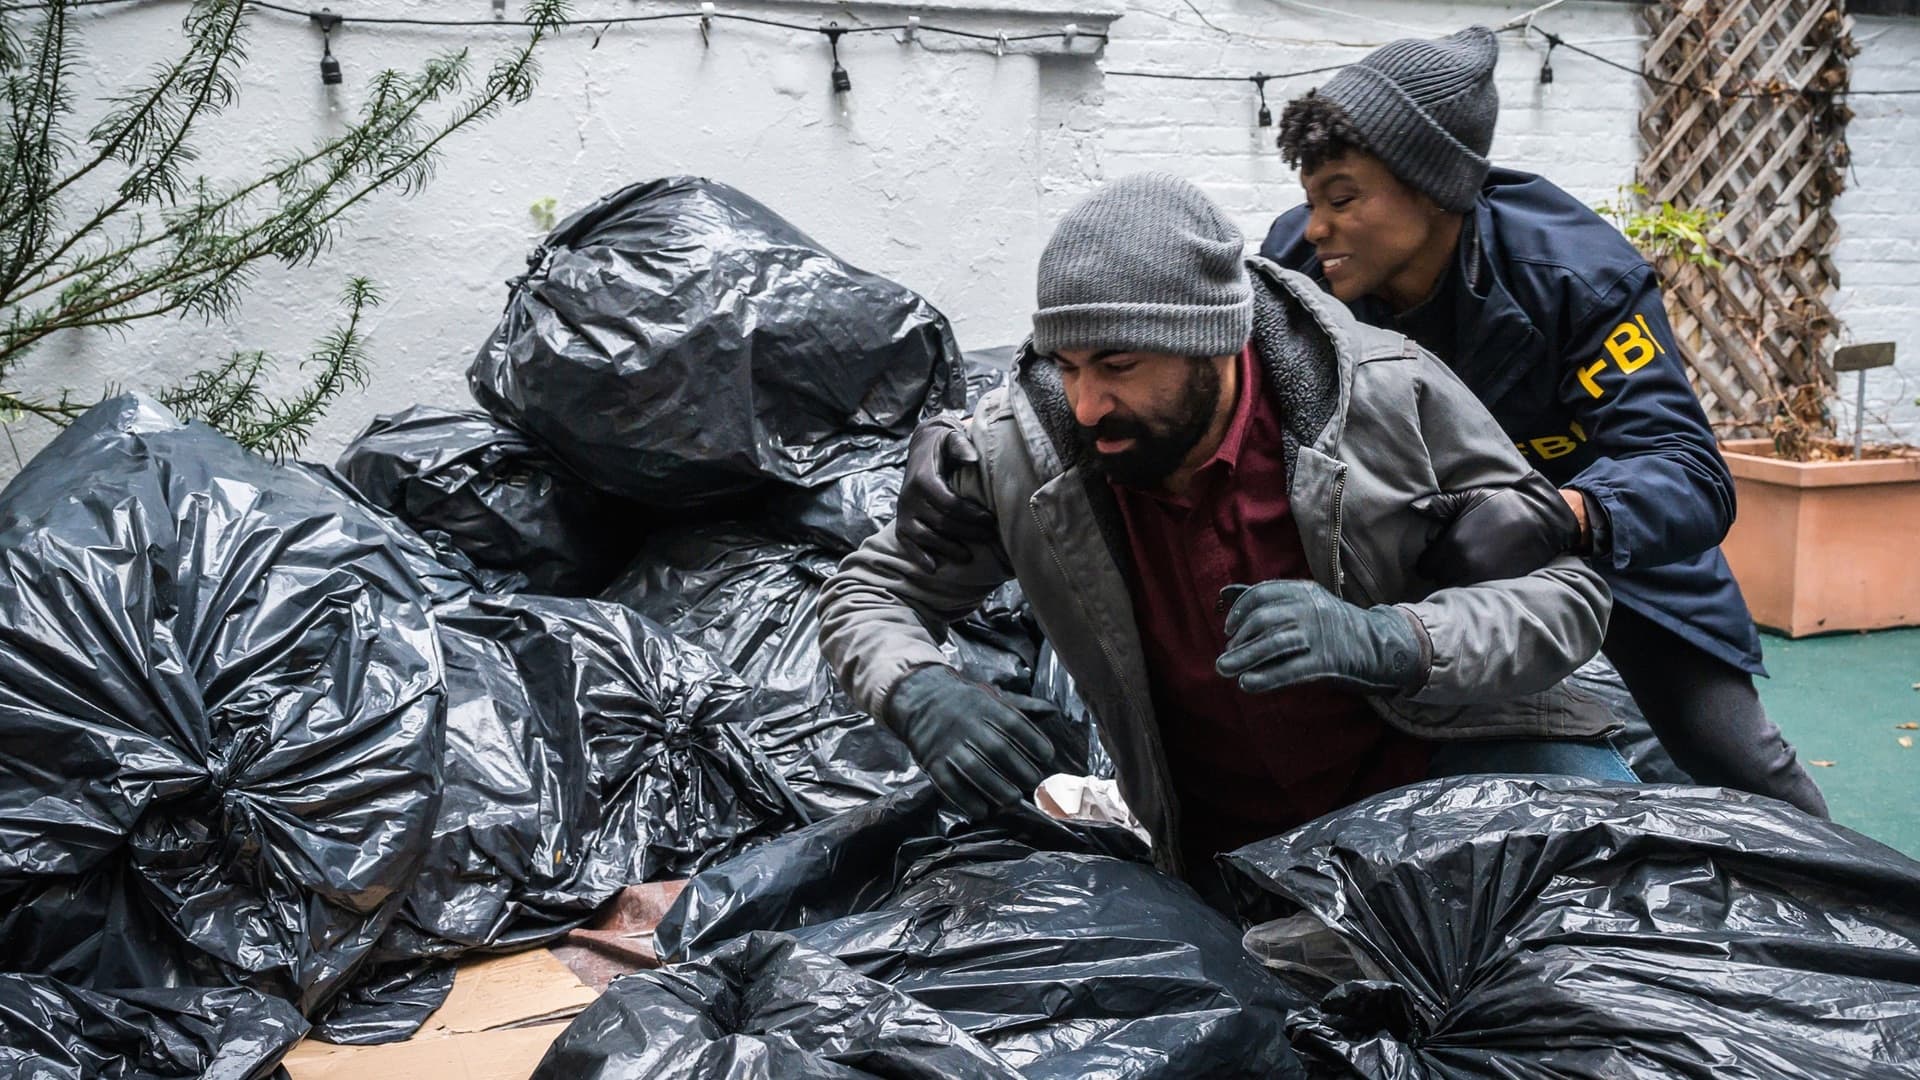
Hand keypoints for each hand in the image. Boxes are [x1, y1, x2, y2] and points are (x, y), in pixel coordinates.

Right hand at [885, 665, 1057, 819]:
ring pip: (974, 768)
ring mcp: (949, 744)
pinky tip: (982, 811)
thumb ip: (1022, 707)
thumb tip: (1053, 711)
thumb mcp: (993, 697)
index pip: (1014, 724)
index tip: (1047, 756)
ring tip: (1013, 800)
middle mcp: (968, 725)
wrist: (920, 699)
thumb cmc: (965, 703)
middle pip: (997, 748)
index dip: (1033, 740)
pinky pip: (948, 783)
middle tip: (1033, 783)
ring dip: (996, 787)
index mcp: (986, 707)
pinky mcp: (932, 761)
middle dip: (1019, 768)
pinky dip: (965, 800)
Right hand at [896, 417, 997, 571]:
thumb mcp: (951, 438)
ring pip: (926, 537)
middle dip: (968, 533)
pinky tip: (933, 568)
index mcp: (923, 479)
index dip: (972, 516)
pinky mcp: (900, 522)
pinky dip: (919, 557)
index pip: (950, 504)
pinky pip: (907, 543)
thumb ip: (961, 446)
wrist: (921, 448)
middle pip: (942, 523)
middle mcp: (909, 497)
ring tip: (968, 556)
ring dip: (948, 549)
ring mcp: (903, 512)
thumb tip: (973, 458)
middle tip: (989, 537)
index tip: (992, 520)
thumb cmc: (943, 446)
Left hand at [1215, 580, 1426, 693]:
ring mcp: (1319, 634)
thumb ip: (1270, 600)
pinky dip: (1265, 677)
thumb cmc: (1331, 627)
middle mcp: (1310, 608)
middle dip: (1239, 639)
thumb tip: (1224, 594)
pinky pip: (1290, 669)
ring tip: (1224, 669)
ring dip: (1243, 658)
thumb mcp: (1306, 604)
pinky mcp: (1327, 661)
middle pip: (1263, 620)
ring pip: (1272, 644)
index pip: (1261, 594)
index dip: (1240, 611)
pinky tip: (1247, 683)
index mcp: (1304, 591)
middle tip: (1226, 655)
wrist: (1380, 646)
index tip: (1229, 629)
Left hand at [1413, 471, 1582, 584]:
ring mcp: (1483, 580)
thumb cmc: (1503, 504)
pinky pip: (1475, 592)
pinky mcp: (1498, 586)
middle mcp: (1465, 567)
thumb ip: (1439, 505)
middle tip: (1452, 557)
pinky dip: (1473, 585)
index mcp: (1453, 546)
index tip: (1437, 550)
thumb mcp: (1470, 497)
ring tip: (1466, 564)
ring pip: (1455, 588)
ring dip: (1456, 579)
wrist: (1544, 520)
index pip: (1424, 566)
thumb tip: (1413, 508)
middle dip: (1441, 570)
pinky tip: (1480, 569)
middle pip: (1438, 579)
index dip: (1429, 558)